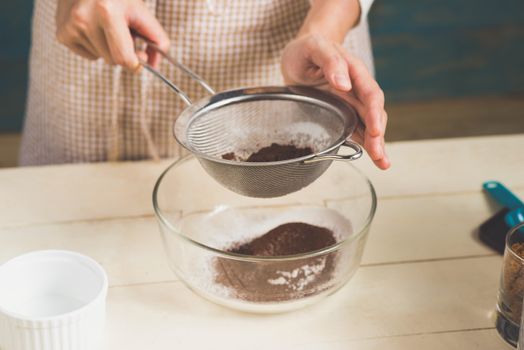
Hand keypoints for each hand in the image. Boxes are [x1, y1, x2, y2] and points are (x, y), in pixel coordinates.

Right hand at [55, 0, 169, 69]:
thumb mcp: (141, 11)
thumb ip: (157, 39)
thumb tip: (154, 66)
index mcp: (107, 11)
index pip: (123, 57)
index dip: (136, 63)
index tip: (141, 57)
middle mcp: (84, 18)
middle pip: (113, 60)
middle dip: (123, 51)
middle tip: (123, 30)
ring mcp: (70, 26)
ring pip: (101, 58)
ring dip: (109, 47)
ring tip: (106, 24)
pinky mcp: (62, 34)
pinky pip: (89, 55)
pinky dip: (96, 45)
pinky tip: (93, 27)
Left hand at [281, 34, 389, 169]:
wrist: (301, 53)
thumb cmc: (307, 48)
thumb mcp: (314, 48)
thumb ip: (330, 62)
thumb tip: (344, 84)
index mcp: (354, 71)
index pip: (371, 94)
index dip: (374, 114)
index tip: (375, 131)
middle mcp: (357, 88)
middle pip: (373, 114)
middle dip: (378, 137)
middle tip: (379, 157)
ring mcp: (350, 102)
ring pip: (368, 125)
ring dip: (376, 145)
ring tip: (382, 164)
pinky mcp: (342, 112)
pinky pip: (356, 129)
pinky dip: (364, 143)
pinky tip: (372, 158)